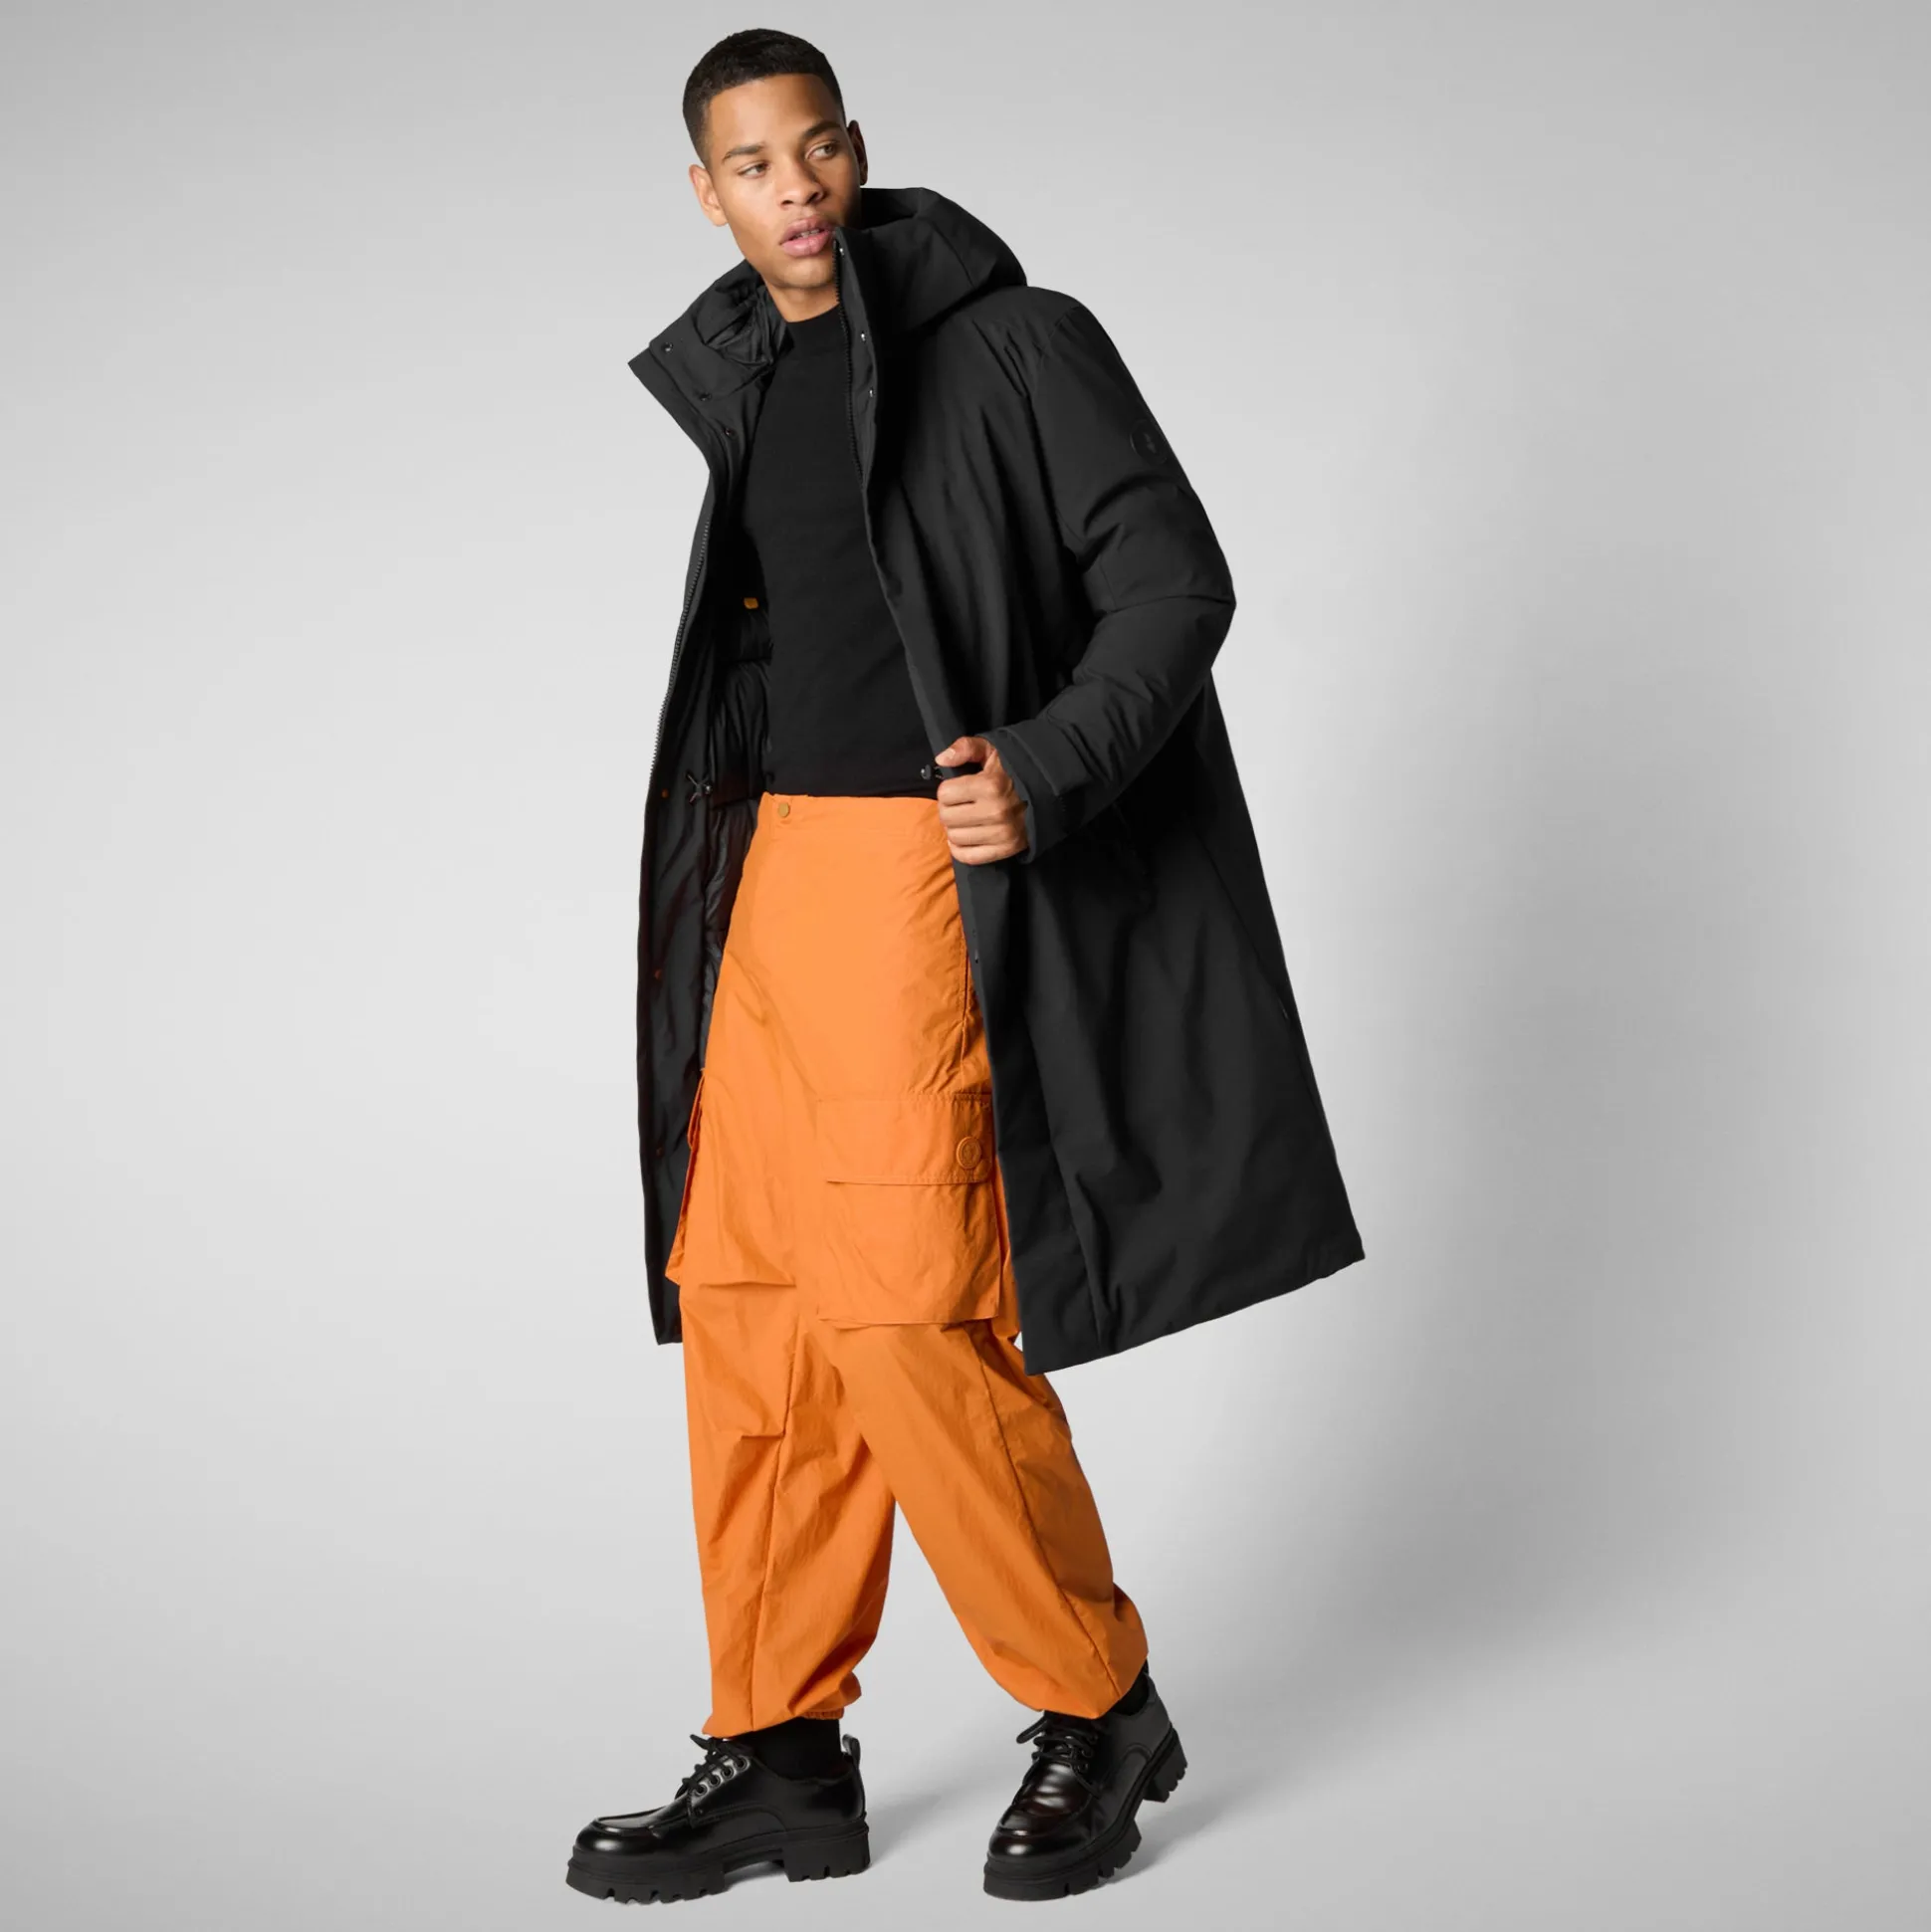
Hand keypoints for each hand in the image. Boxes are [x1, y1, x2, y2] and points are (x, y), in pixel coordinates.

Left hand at [933, 734, 1027, 863]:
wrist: (1048, 792)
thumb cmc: (1014, 770)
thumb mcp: (992, 750)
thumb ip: (966, 747)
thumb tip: (942, 759)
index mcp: (990, 785)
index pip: (945, 794)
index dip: (947, 790)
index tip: (957, 789)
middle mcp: (996, 811)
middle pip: (947, 818)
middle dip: (949, 810)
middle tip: (960, 805)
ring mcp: (1003, 833)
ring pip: (955, 837)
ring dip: (955, 829)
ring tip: (965, 820)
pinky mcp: (1007, 849)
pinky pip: (969, 857)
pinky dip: (961, 849)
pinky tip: (966, 837)